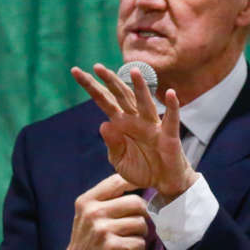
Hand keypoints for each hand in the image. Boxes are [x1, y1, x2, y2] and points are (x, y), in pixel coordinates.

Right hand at [59, 173, 149, 249]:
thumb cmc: (89, 241)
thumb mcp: (88, 214)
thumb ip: (108, 198)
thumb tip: (139, 181)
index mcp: (87, 201)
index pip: (118, 181)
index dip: (137, 183)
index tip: (143, 191)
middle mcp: (94, 213)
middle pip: (137, 202)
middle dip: (141, 215)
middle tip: (134, 226)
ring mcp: (103, 230)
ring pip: (141, 223)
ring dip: (139, 235)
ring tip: (126, 241)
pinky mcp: (113, 247)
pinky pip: (140, 243)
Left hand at [71, 63, 197, 201]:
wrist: (163, 182)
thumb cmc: (141, 168)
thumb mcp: (119, 161)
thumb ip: (112, 145)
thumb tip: (104, 124)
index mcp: (121, 123)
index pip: (104, 100)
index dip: (91, 86)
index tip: (76, 71)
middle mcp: (135, 119)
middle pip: (121, 96)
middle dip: (110, 81)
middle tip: (97, 66)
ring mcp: (152, 125)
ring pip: (144, 102)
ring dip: (140, 87)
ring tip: (134, 71)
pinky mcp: (168, 135)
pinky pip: (171, 119)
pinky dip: (172, 106)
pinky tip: (170, 93)